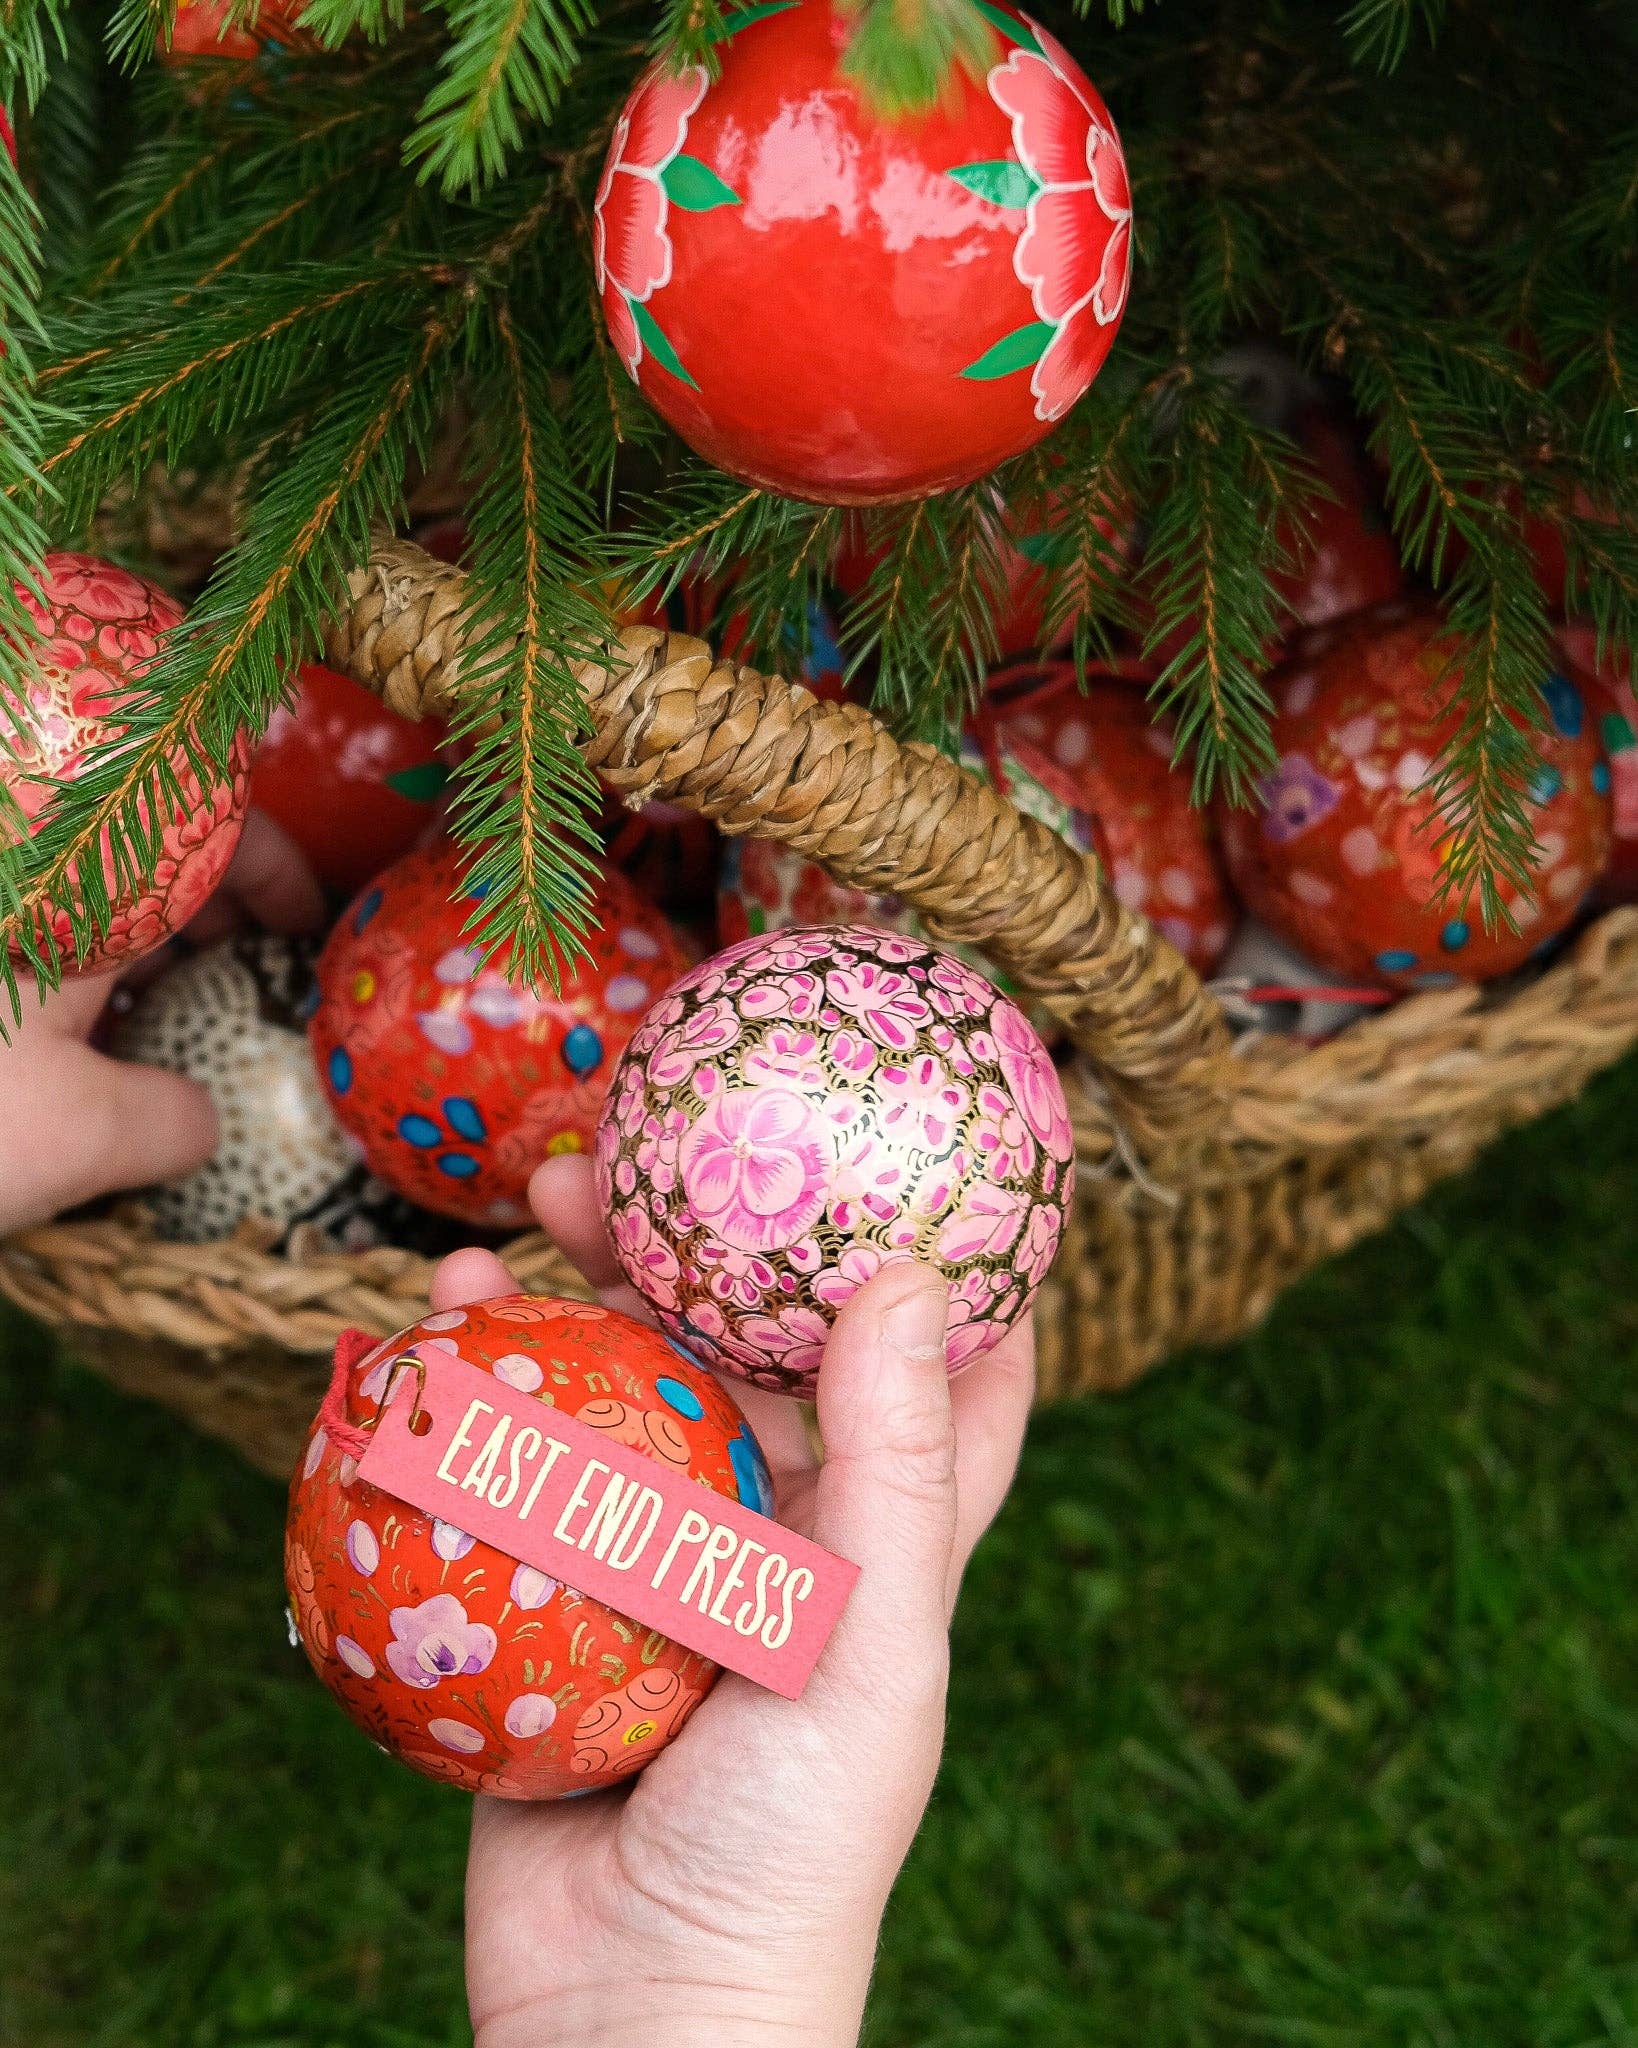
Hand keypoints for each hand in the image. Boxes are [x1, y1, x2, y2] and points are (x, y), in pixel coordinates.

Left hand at [0, 809, 323, 1234]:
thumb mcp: (77, 1138)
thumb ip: (173, 1120)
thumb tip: (201, 1120)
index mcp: (72, 872)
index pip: (201, 812)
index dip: (273, 861)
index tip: (308, 927)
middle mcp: (22, 863)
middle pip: (137, 841)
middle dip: (209, 901)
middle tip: (249, 977)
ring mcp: (1, 908)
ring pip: (75, 892)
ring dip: (135, 944)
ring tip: (171, 1025)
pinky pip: (30, 934)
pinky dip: (66, 974)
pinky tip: (82, 1049)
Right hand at [431, 1153, 1035, 2047]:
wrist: (631, 2012)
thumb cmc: (796, 1840)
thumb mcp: (873, 1645)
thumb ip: (896, 1466)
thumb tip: (911, 1274)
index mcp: (876, 1536)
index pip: (939, 1378)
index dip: (941, 1268)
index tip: (919, 1148)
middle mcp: (770, 1530)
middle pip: (745, 1348)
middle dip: (707, 1244)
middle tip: (650, 1153)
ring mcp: (653, 1558)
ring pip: (619, 1386)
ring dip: (578, 1290)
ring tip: (534, 1204)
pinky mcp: (548, 1595)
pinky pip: (514, 1465)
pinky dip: (477, 1388)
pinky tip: (433, 1322)